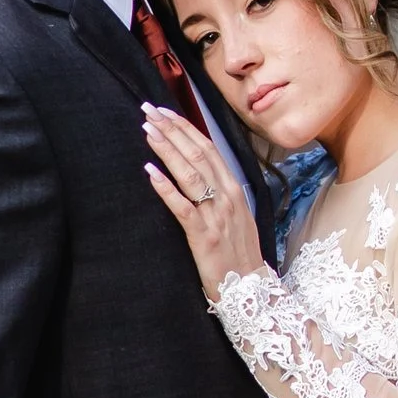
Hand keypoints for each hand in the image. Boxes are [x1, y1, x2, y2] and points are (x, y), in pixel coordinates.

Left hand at [143, 104, 260, 300]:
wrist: (250, 286)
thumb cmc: (238, 251)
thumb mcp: (235, 213)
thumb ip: (220, 189)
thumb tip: (202, 168)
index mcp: (233, 188)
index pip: (207, 148)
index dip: (184, 127)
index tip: (163, 111)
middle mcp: (226, 196)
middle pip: (197, 154)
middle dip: (171, 130)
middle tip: (148, 111)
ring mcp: (216, 215)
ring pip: (189, 174)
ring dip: (167, 150)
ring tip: (147, 131)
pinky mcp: (203, 236)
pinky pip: (182, 207)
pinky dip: (166, 188)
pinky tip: (150, 172)